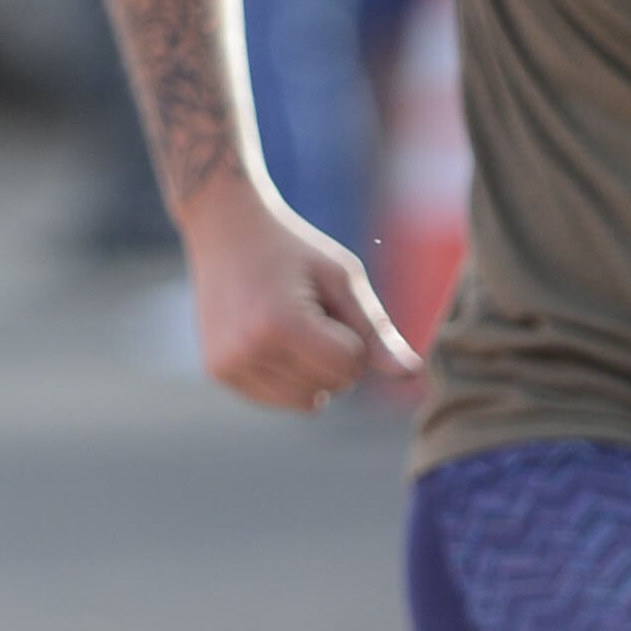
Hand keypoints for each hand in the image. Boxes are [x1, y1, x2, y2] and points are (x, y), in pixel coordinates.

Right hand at [182, 182, 415, 413]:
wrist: (224, 228)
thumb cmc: (292, 249)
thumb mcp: (341, 277)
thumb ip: (375, 331)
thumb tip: (413, 374)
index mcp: (280, 325)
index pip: (350, 367)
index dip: (353, 337)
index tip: (331, 304)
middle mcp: (248, 352)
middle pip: (331, 387)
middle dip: (333, 354)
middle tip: (306, 309)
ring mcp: (228, 366)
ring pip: (307, 402)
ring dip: (313, 371)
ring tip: (289, 325)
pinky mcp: (218, 373)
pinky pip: (279, 400)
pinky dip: (289, 377)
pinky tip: (272, 339)